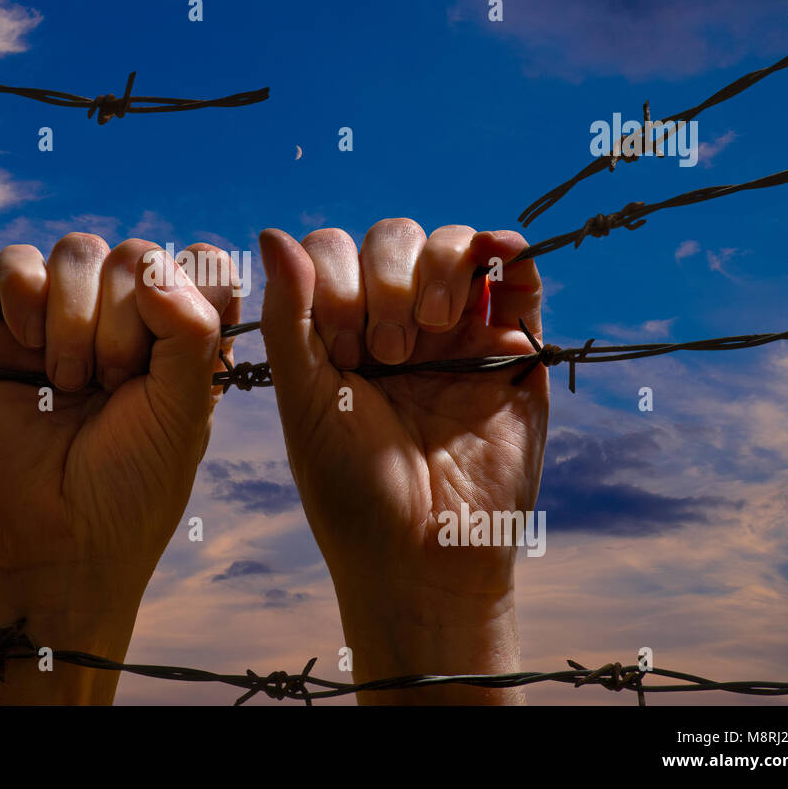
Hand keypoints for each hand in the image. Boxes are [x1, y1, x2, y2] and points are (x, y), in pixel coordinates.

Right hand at [0, 235, 238, 703]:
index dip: (191, 291)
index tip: (174, 358)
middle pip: (137, 255)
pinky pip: (15, 262)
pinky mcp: (7, 321)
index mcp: (186, 331)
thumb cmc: (132, 483)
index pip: (203, 261)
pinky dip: (25, 297)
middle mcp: (128, 314)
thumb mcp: (185, 409)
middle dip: (126, 327)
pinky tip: (29, 349)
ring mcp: (66, 313)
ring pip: (78, 251)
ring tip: (70, 382)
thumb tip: (151, 268)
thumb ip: (191, 330)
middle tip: (113, 389)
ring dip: (75, 321)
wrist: (58, 537)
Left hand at [257, 221, 548, 703]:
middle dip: (386, 281)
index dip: (337, 281)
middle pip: (393, 238)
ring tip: (431, 334)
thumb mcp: (304, 399)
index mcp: (339, 330)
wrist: (423, 557)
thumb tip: (270, 232)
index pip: (335, 251)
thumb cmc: (351, 488)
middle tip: (386, 352)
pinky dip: (508, 252)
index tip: (342, 351)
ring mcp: (457, 331)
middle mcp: (397, 320)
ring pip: (451, 246)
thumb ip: (290, 315)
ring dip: (437, 270)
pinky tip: (497, 255)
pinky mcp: (513, 347)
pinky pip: (517, 276)